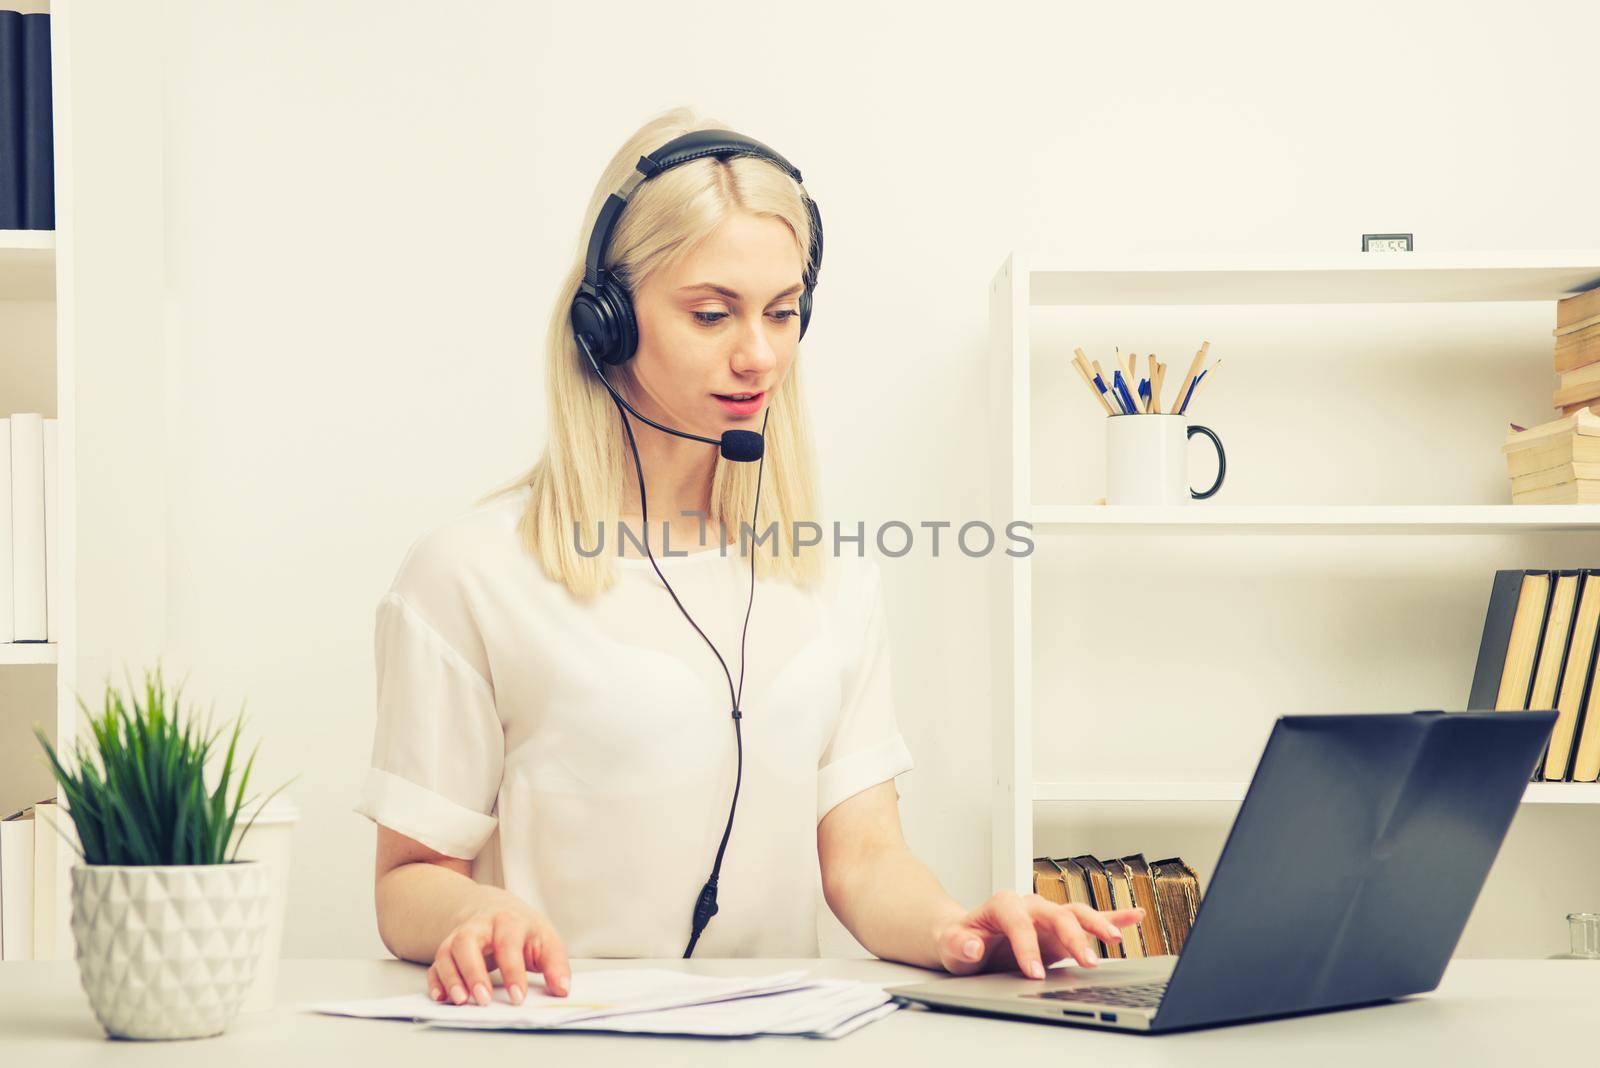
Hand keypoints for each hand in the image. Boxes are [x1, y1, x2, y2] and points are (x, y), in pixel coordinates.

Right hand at [426, 896, 570, 1005]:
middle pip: (468, 943)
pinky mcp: (447, 951)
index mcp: (508, 921)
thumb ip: (556, 964)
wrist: (495, 908)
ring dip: (451, 978)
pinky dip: (435, 982)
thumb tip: (562, 990)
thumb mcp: (546, 939)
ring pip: (447, 953)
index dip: (513, 972)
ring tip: (461, 1001)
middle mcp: (479, 927)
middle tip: (483, 1000)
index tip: (518, 997)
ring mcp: (459, 937)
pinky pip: (435, 965)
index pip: (508, 945)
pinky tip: (441, 998)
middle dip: (474, 972)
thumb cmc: (523, 929)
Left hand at [932, 889, 1144, 977]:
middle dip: (1072, 936)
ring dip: (1097, 926)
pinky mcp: (1061, 930)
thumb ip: (959, 944)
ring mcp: (1048, 916)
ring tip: (1115, 941)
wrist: (968, 940)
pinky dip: (1113, 918)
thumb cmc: (961, 941)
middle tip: (1086, 962)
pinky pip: (1090, 920)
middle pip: (1055, 914)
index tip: (1034, 973)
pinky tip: (1135, 917)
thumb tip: (974, 944)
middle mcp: (1030, 905)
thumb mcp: (951, 945)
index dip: (1027, 947)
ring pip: (1076, 914)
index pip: (1019, 922)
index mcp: (1003, 905)